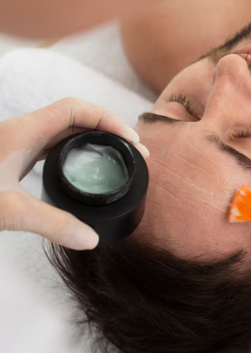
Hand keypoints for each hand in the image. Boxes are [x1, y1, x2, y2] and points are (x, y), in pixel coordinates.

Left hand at [0, 98, 149, 249]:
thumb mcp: (8, 210)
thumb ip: (51, 224)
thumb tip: (92, 239)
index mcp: (24, 133)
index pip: (76, 111)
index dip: (108, 120)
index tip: (131, 141)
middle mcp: (24, 132)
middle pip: (77, 119)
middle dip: (110, 131)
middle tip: (135, 153)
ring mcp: (19, 144)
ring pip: (66, 132)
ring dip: (96, 140)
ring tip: (119, 158)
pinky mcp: (15, 157)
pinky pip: (55, 147)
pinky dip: (78, 153)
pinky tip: (85, 170)